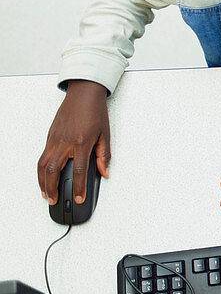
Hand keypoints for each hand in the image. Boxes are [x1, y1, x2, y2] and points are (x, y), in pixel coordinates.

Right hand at [38, 80, 110, 204]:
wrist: (83, 93)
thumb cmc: (95, 111)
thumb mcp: (105, 134)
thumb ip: (103, 156)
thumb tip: (104, 172)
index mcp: (81, 143)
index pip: (79, 171)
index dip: (79, 187)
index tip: (78, 198)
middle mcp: (65, 142)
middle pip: (53, 171)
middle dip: (52, 189)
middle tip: (55, 200)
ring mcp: (54, 139)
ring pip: (42, 165)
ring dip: (42, 181)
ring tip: (46, 193)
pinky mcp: (50, 136)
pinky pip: (42, 156)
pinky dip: (41, 170)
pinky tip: (44, 177)